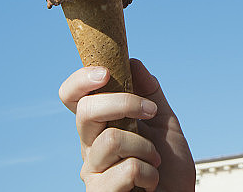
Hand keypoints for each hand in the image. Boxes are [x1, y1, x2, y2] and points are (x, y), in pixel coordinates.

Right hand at [59, 59, 195, 190]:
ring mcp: (92, 172)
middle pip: (85, 110)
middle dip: (124, 103)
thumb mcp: (164, 123)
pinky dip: (149, 173)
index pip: (73, 97)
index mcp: (100, 126)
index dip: (80, 80)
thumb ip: (150, 93)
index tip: (106, 72)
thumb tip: (133, 62)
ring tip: (155, 162)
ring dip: (145, 147)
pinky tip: (150, 184)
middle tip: (150, 112)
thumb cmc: (169, 168)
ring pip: (111, 140)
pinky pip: (126, 169)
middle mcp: (89, 147)